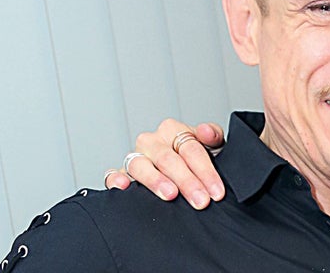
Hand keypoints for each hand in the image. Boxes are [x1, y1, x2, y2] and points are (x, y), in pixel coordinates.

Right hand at [104, 119, 226, 208]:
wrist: (185, 171)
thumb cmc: (198, 159)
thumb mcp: (212, 145)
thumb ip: (213, 136)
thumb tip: (207, 132)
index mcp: (173, 130)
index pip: (191, 149)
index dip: (206, 171)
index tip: (216, 192)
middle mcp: (152, 141)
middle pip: (168, 159)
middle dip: (187, 181)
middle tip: (200, 201)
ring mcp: (136, 156)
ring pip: (141, 165)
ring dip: (156, 180)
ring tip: (171, 195)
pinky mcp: (122, 173)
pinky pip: (113, 174)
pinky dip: (116, 179)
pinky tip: (124, 187)